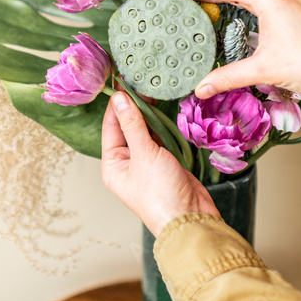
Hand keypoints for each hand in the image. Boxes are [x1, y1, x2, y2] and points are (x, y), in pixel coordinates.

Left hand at [101, 92, 218, 236]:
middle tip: (142, 83)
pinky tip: (166, 110)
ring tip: (154, 91)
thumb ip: (133, 124)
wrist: (190, 218)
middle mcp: (127, 163)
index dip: (117, 104)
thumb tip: (120, 99)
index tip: (123, 82)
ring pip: (145, 131)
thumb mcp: (144, 154)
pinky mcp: (165, 162)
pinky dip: (162, 125)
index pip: (110, 127)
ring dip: (149, 114)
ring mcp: (147, 162)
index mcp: (113, 164)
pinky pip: (160, 138)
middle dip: (135, 107)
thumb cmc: (161, 194)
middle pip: (127, 127)